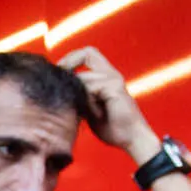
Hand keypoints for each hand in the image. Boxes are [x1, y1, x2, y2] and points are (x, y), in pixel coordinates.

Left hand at [57, 46, 159, 161]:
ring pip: (84, 77)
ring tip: (82, 111)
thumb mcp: (89, 109)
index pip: (87, 54)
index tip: (58, 73)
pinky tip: (92, 115)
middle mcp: (111, 74)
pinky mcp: (116, 89)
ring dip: (77, 94)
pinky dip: (86, 102)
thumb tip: (58, 90)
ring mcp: (114, 80)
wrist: (132, 139)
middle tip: (58, 78)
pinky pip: (91, 89)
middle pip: (88, 52)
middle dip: (68, 62)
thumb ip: (79, 96)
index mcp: (106, 76)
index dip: (70, 59)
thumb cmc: (112, 126)